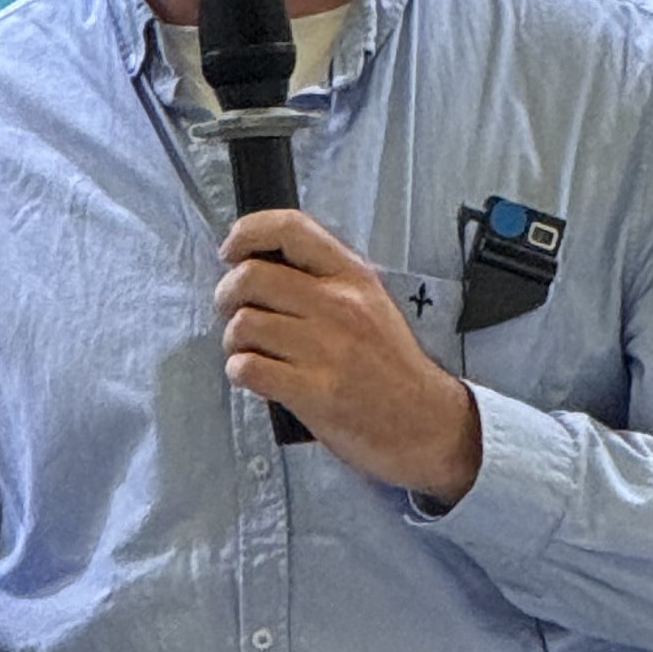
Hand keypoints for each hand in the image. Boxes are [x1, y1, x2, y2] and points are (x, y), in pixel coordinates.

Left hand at [213, 210, 482, 505]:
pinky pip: (248, 367)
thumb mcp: (369, 303)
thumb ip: (322, 280)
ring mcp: (327, 349)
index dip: (247, 232)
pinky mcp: (315, 392)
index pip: (291, 228)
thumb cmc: (389, 366)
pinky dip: (241, 372)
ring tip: (252, 353)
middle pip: (250, 277)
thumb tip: (256, 263)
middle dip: (227, 295)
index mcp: (353, 277)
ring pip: (243, 324)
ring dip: (233, 342)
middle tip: (233, 313)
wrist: (425, 423)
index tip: (230, 251)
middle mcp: (340, 305)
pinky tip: (257, 376)